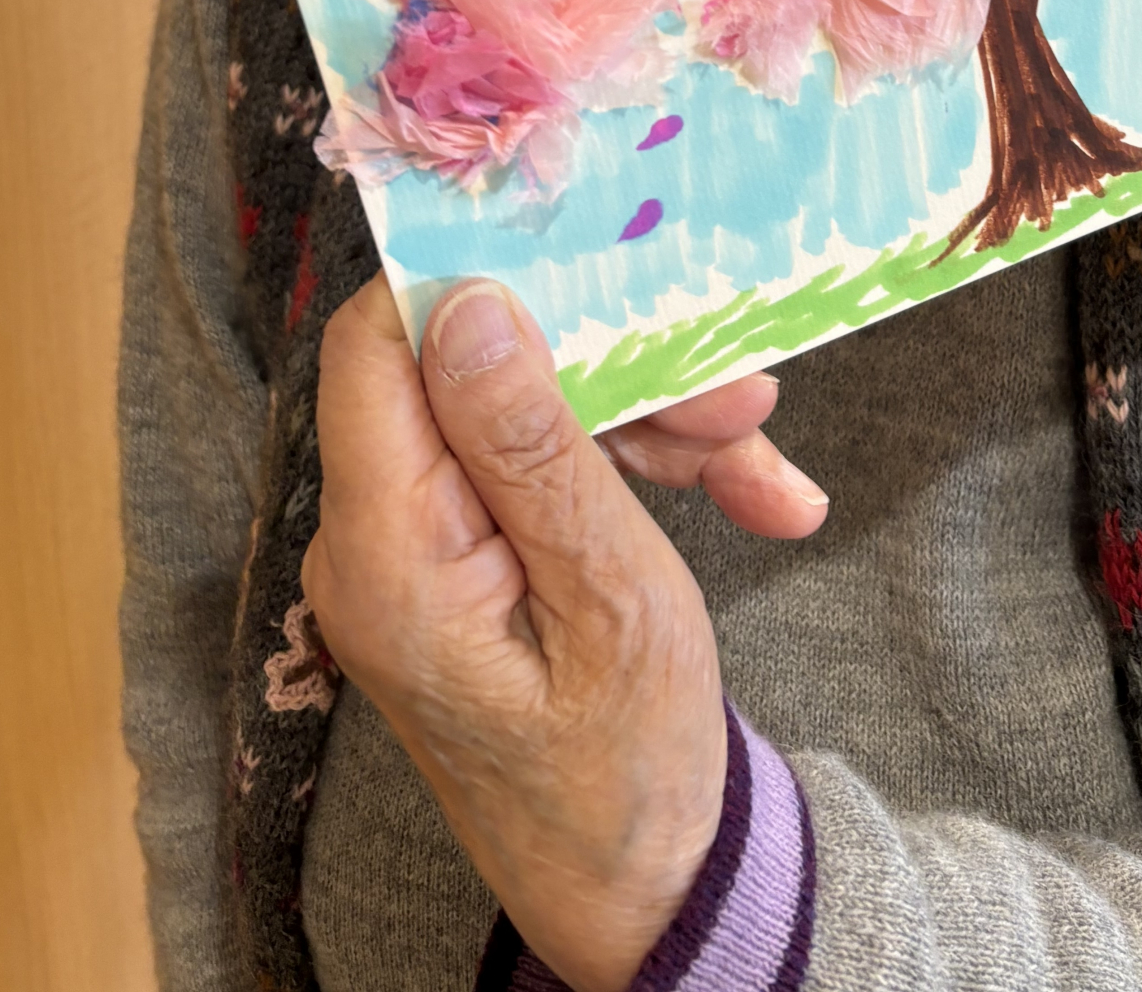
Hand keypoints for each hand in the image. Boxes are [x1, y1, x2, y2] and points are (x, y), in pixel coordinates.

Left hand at [304, 275, 826, 991]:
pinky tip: (755, 498)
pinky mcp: (470, 559)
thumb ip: (535, 447)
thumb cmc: (627, 770)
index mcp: (388, 551)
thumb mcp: (608, 598)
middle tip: (740, 391)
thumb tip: (467, 307)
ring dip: (657, 425)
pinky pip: (547, 473)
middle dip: (618, 367)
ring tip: (765, 465)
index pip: (376, 350)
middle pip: (478, 376)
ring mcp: (425, 549)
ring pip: (533, 416)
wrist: (646, 890)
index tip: (583, 251)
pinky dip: (646, 474)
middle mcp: (381, 539)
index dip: (467, 281)